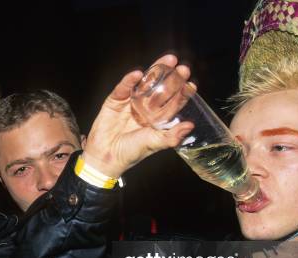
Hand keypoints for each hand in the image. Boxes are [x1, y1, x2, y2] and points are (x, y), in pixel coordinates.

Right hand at [82, 54, 194, 177]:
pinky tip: (138, 74)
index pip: (172, 103)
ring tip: (168, 61)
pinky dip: (129, 80)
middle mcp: (146, 108)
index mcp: (157, 119)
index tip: (191, 85)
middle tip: (183, 68)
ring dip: (155, 71)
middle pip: (161, 89)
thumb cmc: (131, 153)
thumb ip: (171, 135)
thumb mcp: (154, 143)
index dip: (182, 93)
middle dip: (172, 78)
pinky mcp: (115, 100)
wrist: (106, 157)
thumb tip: (191, 125)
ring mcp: (130, 102)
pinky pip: (123, 88)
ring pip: (145, 83)